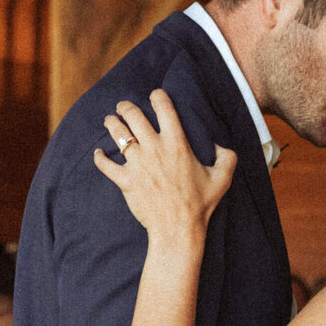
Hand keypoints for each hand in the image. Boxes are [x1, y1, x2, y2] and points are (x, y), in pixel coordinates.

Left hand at [94, 91, 236, 242]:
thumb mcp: (222, 179)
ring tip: (110, 121)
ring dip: (111, 123)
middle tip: (123, 107)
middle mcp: (154, 148)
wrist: (178, 230)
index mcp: (176, 143)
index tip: (154, 96)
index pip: (163, 106)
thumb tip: (219, 145)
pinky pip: (105, 165)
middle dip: (125, 106)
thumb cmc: (200, 205)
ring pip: (117, 133)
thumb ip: (227, 157)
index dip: (157, 96)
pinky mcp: (125, 181)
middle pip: (133, 114)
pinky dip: (99, 157)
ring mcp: (137, 164)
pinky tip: (98, 153)